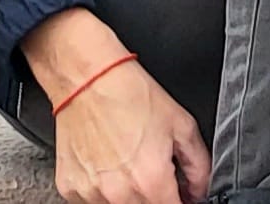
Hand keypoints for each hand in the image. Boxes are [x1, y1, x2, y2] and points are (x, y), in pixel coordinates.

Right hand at [53, 57, 211, 203]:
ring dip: (128, 195)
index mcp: (151, 181)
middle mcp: (120, 195)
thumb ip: (198, 164)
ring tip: (127, 162)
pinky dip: (102, 189)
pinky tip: (107, 163)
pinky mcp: (70, 189)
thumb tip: (199, 189)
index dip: (180, 201)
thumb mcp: (181, 122)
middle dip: (155, 196)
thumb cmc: (131, 94)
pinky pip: (93, 201)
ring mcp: (92, 195)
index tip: (178, 193)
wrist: (89, 79)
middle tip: (151, 170)